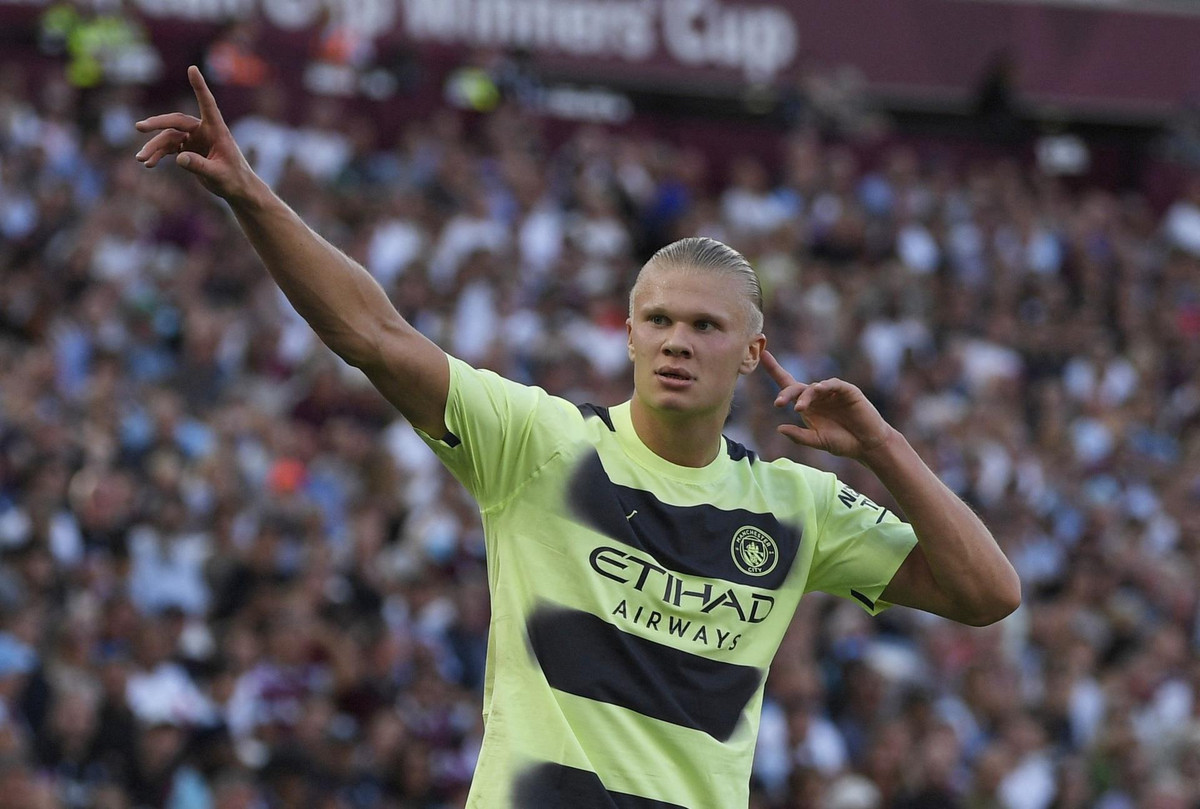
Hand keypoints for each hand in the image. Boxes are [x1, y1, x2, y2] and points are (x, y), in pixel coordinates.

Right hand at [135, 66, 258, 200]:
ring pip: (169, 137)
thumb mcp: (218, 175)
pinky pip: (169, 148)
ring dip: (154, 147)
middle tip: (139, 127)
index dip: (200, 87)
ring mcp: (195, 139)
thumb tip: (179, 158)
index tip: (193, 68)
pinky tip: (148, 164)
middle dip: (157, 124)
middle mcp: (204, 131)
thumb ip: (200, 166)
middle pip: (177, 122)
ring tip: (141, 159)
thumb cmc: (234, 180)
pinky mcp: (188, 149)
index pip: (207, 104)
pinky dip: (158, 154)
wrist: (237, 190)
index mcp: (217, 130)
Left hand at [760, 349, 894, 459]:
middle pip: (797, 387)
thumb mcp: (817, 441)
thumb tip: (779, 428)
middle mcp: (818, 397)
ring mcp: (832, 392)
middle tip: (778, 403)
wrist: (867, 445)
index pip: (788, 385)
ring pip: (813, 387)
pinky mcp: (847, 391)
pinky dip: (825, 386)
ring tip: (800, 408)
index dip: (775, 370)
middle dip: (786, 393)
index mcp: (808, 406)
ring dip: (805, 396)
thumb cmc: (843, 443)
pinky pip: (833, 384)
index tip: (762, 356)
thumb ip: (799, 436)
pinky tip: (819, 391)